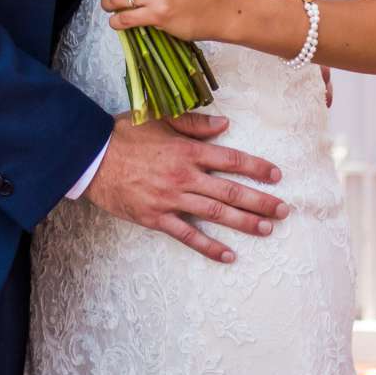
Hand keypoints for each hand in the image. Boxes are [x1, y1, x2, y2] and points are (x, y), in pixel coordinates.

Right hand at [82, 111, 288, 263]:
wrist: (91, 158)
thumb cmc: (124, 134)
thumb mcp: (159, 118)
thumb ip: (194, 123)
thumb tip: (224, 125)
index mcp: (187, 150)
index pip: (231, 160)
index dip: (257, 168)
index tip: (276, 176)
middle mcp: (184, 176)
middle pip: (230, 191)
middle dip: (261, 202)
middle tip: (284, 210)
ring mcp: (171, 199)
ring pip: (215, 214)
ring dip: (244, 223)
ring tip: (267, 230)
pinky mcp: (157, 218)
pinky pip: (188, 235)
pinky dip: (209, 247)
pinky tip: (229, 256)